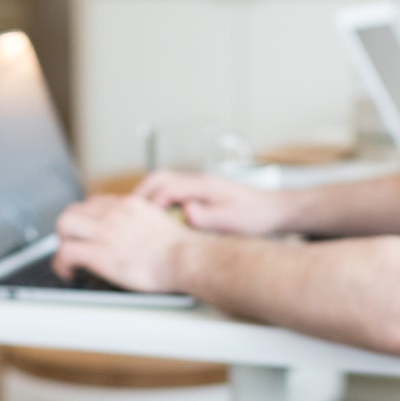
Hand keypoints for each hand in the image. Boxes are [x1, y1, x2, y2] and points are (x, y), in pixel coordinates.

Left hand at [54, 195, 198, 291]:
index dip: (87, 219)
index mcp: (129, 205)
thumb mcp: (160, 223)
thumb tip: (137, 236)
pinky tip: (68, 273)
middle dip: (69, 229)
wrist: (185, 258)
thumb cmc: (181, 250)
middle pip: (74, 211)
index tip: (88, 232)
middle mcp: (114, 213)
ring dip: (62, 243)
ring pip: (64, 226)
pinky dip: (61, 264)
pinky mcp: (100, 253)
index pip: (95, 203)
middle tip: (72, 244)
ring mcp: (105, 232)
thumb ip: (143, 223)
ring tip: (67, 260)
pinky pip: (66, 253)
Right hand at [135, 171, 296, 235]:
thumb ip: (208, 216)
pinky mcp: (198, 194)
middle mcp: (197, 181)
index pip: (165, 186)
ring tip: (136, 219)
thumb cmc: (255, 216)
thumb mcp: (232, 220)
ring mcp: (197, 186)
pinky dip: (157, 203)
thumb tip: (186, 212)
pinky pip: (170, 194)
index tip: (138, 219)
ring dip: (147, 199)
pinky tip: (155, 221)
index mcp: (203, 184)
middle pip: (158, 179)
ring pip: (162, 185)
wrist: (272, 211)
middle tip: (127, 216)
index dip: (148, 203)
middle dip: (140, 196)